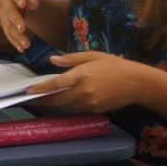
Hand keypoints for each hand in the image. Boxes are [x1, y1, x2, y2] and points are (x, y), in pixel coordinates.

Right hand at [0, 0, 44, 52]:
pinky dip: (15, 42)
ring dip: (17, 36)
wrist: (29, 7)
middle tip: (22, 29)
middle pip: (9, 11)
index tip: (24, 4)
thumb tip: (33, 2)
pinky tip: (21, 48)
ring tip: (27, 45)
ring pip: (9, 26)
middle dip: (16, 20)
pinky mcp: (5, 25)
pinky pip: (9, 34)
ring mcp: (4, 14)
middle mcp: (6, 2)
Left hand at [26, 52, 148, 111]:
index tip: (28, 91)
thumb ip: (71, 59)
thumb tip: (52, 60)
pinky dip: (68, 104)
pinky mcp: (96, 109)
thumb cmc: (114, 65)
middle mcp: (84, 91)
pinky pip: (77, 107)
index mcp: (82, 75)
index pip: (56, 84)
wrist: (137, 83)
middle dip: (43, 100)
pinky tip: (62, 99)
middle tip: (30, 99)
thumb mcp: (93, 56)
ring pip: (66, 105)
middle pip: (58, 99)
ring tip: (42, 99)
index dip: (40, 89)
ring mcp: (90, 102)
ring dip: (55, 102)